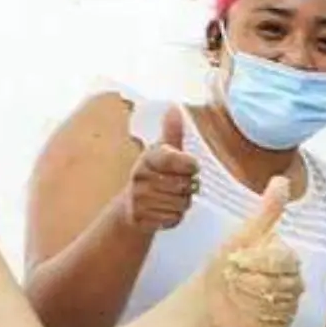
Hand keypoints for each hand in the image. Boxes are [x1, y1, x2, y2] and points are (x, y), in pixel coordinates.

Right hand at [121, 106, 199, 234]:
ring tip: (172, 197)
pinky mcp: (141, 219)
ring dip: (183, 203)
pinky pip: (174, 219)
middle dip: (188, 187)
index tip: (194, 166)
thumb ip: (172, 133)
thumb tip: (174, 108)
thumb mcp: (162, 152)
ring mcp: (139, 199)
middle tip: (180, 185)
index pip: (173, 159)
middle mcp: (140, 177)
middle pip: (183, 185)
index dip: (189, 164)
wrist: (132, 206)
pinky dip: (175, 217)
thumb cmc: (154, 175)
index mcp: (148, 158)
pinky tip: (166, 210)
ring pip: (181, 204)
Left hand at [203, 176, 303, 326]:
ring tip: (235, 296)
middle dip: (251, 284)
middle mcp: (294, 281)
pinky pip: (276, 326)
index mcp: (286, 257)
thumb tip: (282, 179)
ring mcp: (289, 305)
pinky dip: (255, 322)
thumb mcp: (241, 235)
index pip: (282, 261)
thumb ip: (266, 211)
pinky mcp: (281, 326)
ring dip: (250, 303)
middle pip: (282, 286)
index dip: (256, 264)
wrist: (209, 296)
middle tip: (232, 281)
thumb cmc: (224, 263)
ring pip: (279, 307)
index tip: (236, 263)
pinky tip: (242, 314)